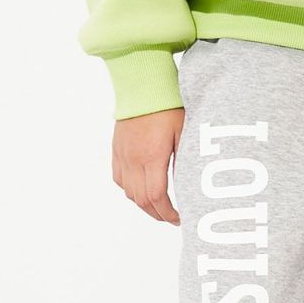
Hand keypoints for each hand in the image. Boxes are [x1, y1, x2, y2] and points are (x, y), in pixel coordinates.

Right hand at [112, 108, 184, 224]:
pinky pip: (119, 179)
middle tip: (171, 218)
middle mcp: (134, 159)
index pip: (157, 197)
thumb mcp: (184, 135)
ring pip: (129, 192)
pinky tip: (141, 191)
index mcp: (152, 156)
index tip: (179, 219)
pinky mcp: (116, 149)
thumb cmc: (168, 106)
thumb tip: (186, 190)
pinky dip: (130, 190)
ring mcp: (122, 155)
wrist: (143, 83)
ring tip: (159, 207)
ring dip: (144, 205)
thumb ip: (183, 163)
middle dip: (158, 214)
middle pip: (142, 200)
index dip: (168, 214)